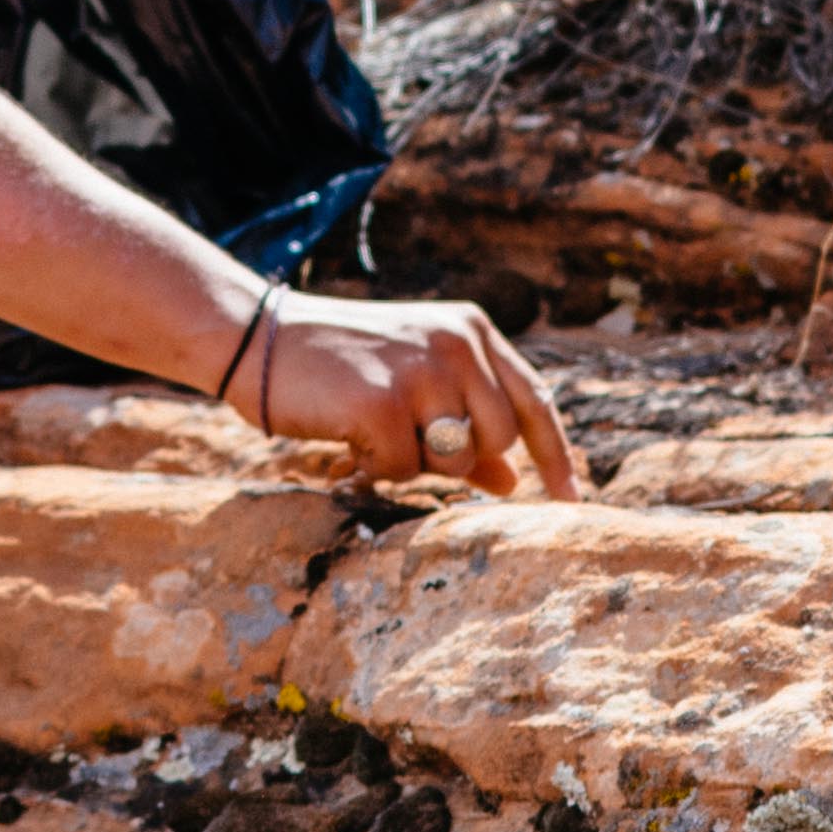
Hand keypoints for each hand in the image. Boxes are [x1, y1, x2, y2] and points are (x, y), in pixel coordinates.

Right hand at [233, 292, 583, 496]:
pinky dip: (373, 467)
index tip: (573, 501)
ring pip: (454, 459)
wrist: (259, 339)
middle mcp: (456, 343)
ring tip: (371, 432)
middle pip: (498, 438)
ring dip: (412, 462)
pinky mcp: (383, 402)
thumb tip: (513, 484)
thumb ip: (466, 428)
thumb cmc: (339, 367)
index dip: (556, 455)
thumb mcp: (413, 384)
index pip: (534, 398)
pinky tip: (345, 438)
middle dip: (458, 457)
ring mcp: (421, 370)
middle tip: (404, 440)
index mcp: (470, 330)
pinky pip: (402, 470)